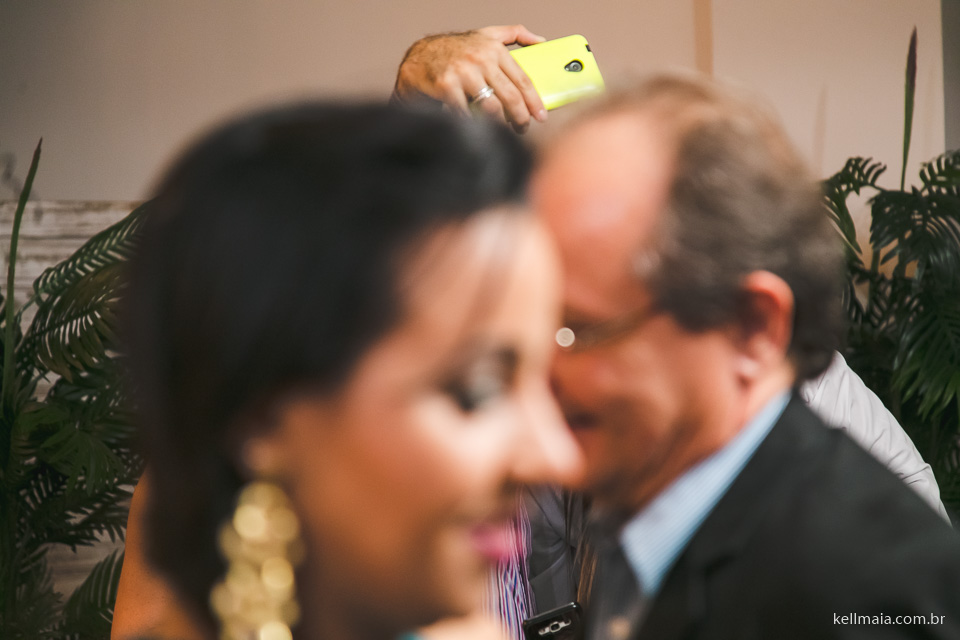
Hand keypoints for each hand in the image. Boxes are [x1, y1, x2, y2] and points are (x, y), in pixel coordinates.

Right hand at [394, 25, 547, 132]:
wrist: (419, 57)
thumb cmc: (455, 50)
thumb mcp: (485, 35)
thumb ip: (514, 34)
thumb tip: (540, 42)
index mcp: (494, 49)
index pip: (522, 79)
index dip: (533, 101)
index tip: (540, 116)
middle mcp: (480, 59)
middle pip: (510, 96)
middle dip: (520, 118)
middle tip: (522, 129)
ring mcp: (463, 72)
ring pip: (491, 107)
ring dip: (499, 124)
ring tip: (501, 130)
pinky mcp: (446, 85)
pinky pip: (466, 113)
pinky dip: (472, 123)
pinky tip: (476, 126)